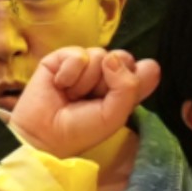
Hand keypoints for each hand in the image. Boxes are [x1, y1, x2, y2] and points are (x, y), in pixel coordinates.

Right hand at [11, 46, 159, 161]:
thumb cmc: (81, 130)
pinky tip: (60, 86)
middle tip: (93, 99)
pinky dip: (70, 73)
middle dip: (109, 81)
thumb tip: (112, 57)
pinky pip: (78, 54)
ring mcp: (85, 64)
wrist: (44, 135)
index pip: (147, 68)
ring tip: (72, 96)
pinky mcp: (62, 58)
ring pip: (101, 54)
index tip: (122, 95)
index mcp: (125, 87)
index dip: (138, 76)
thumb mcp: (115, 115)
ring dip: (86, 81)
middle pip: (125, 57)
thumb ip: (128, 86)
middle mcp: (108, 73)